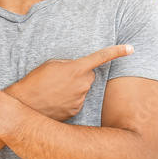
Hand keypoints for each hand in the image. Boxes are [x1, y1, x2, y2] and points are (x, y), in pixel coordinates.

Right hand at [10, 44, 133, 120]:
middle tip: (62, 78)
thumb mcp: (50, 64)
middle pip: (89, 75)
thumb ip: (69, 64)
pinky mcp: (76, 110)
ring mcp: (80, 99)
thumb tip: (78, 69)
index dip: (117, 51)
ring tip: (55, 90)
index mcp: (76, 69)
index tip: (131, 48)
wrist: (26, 105)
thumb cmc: (35, 81)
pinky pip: (78, 101)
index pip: (101, 57)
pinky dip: (69, 100)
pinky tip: (56, 100)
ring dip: (73, 88)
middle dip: (80, 75)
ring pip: (83, 89)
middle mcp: (82, 84)